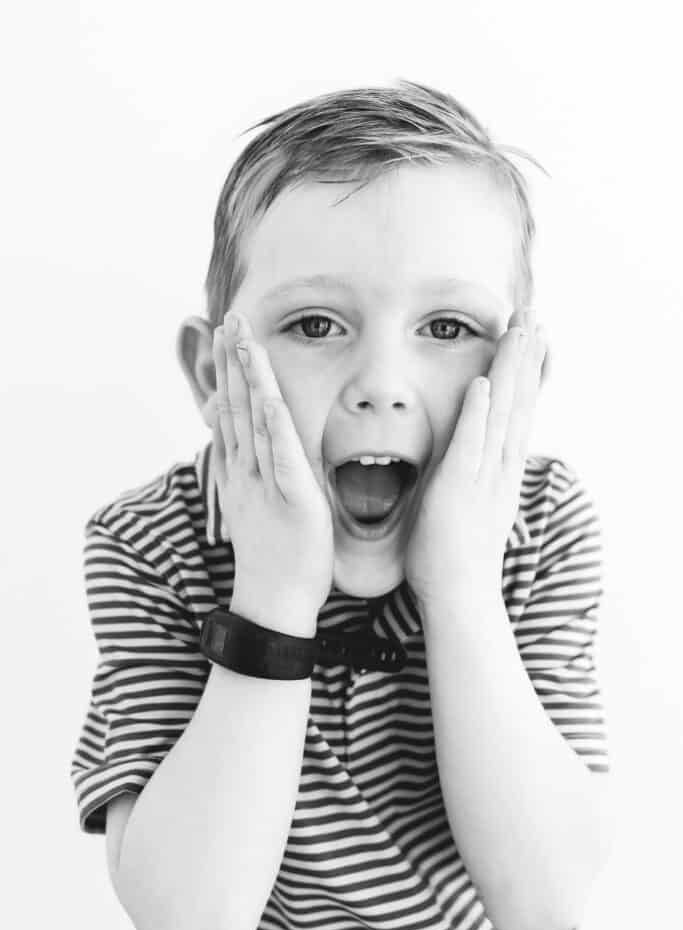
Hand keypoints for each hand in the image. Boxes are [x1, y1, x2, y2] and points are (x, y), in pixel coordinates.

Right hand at [212, 310, 333, 626]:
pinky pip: (282, 460)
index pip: (234, 410)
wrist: (275, 601)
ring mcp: (267, 485)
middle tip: (231, 319)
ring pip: (255, 423)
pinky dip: (275, 429)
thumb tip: (252, 442)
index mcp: (243, 471)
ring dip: (250, 381)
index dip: (231, 372)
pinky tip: (271, 399)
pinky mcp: (293, 501)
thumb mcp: (261, 504)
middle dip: (234, 362)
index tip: (228, 335)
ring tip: (244, 342)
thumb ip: (256, 469)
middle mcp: (248, 472)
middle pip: (238, 407)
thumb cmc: (276, 555)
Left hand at [404, 308, 546, 608]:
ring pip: (502, 414)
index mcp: (500, 470)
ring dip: (509, 372)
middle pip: (517, 402)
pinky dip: (477, 414)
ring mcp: (482, 477)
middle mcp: (499, 468)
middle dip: (524, 357)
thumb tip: (469, 451)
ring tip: (519, 331)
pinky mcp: (457, 489)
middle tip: (533, 314)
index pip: (517, 412)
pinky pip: (470, 445)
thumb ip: (470, 473)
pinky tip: (481, 383)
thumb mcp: (468, 502)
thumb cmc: (454, 554)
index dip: (526, 373)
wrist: (459, 595)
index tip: (534, 337)